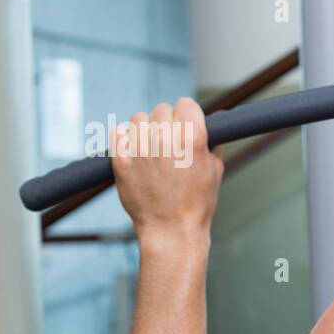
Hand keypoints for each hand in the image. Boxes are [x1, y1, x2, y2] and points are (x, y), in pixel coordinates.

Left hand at [112, 97, 222, 237]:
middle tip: (169, 142)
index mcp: (193, 138)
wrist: (171, 230)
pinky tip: (135, 154)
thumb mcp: (215, 170)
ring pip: (139, 119)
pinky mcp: (121, 158)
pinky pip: (118, 132)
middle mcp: (166, 138)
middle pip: (162, 109)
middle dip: (167, 123)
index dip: (187, 114)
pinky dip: (126, 140)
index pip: (186, 103)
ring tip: (152, 151)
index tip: (185, 124)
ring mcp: (141, 147)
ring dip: (145, 130)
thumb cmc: (197, 203)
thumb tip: (207, 128)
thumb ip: (210, 143)